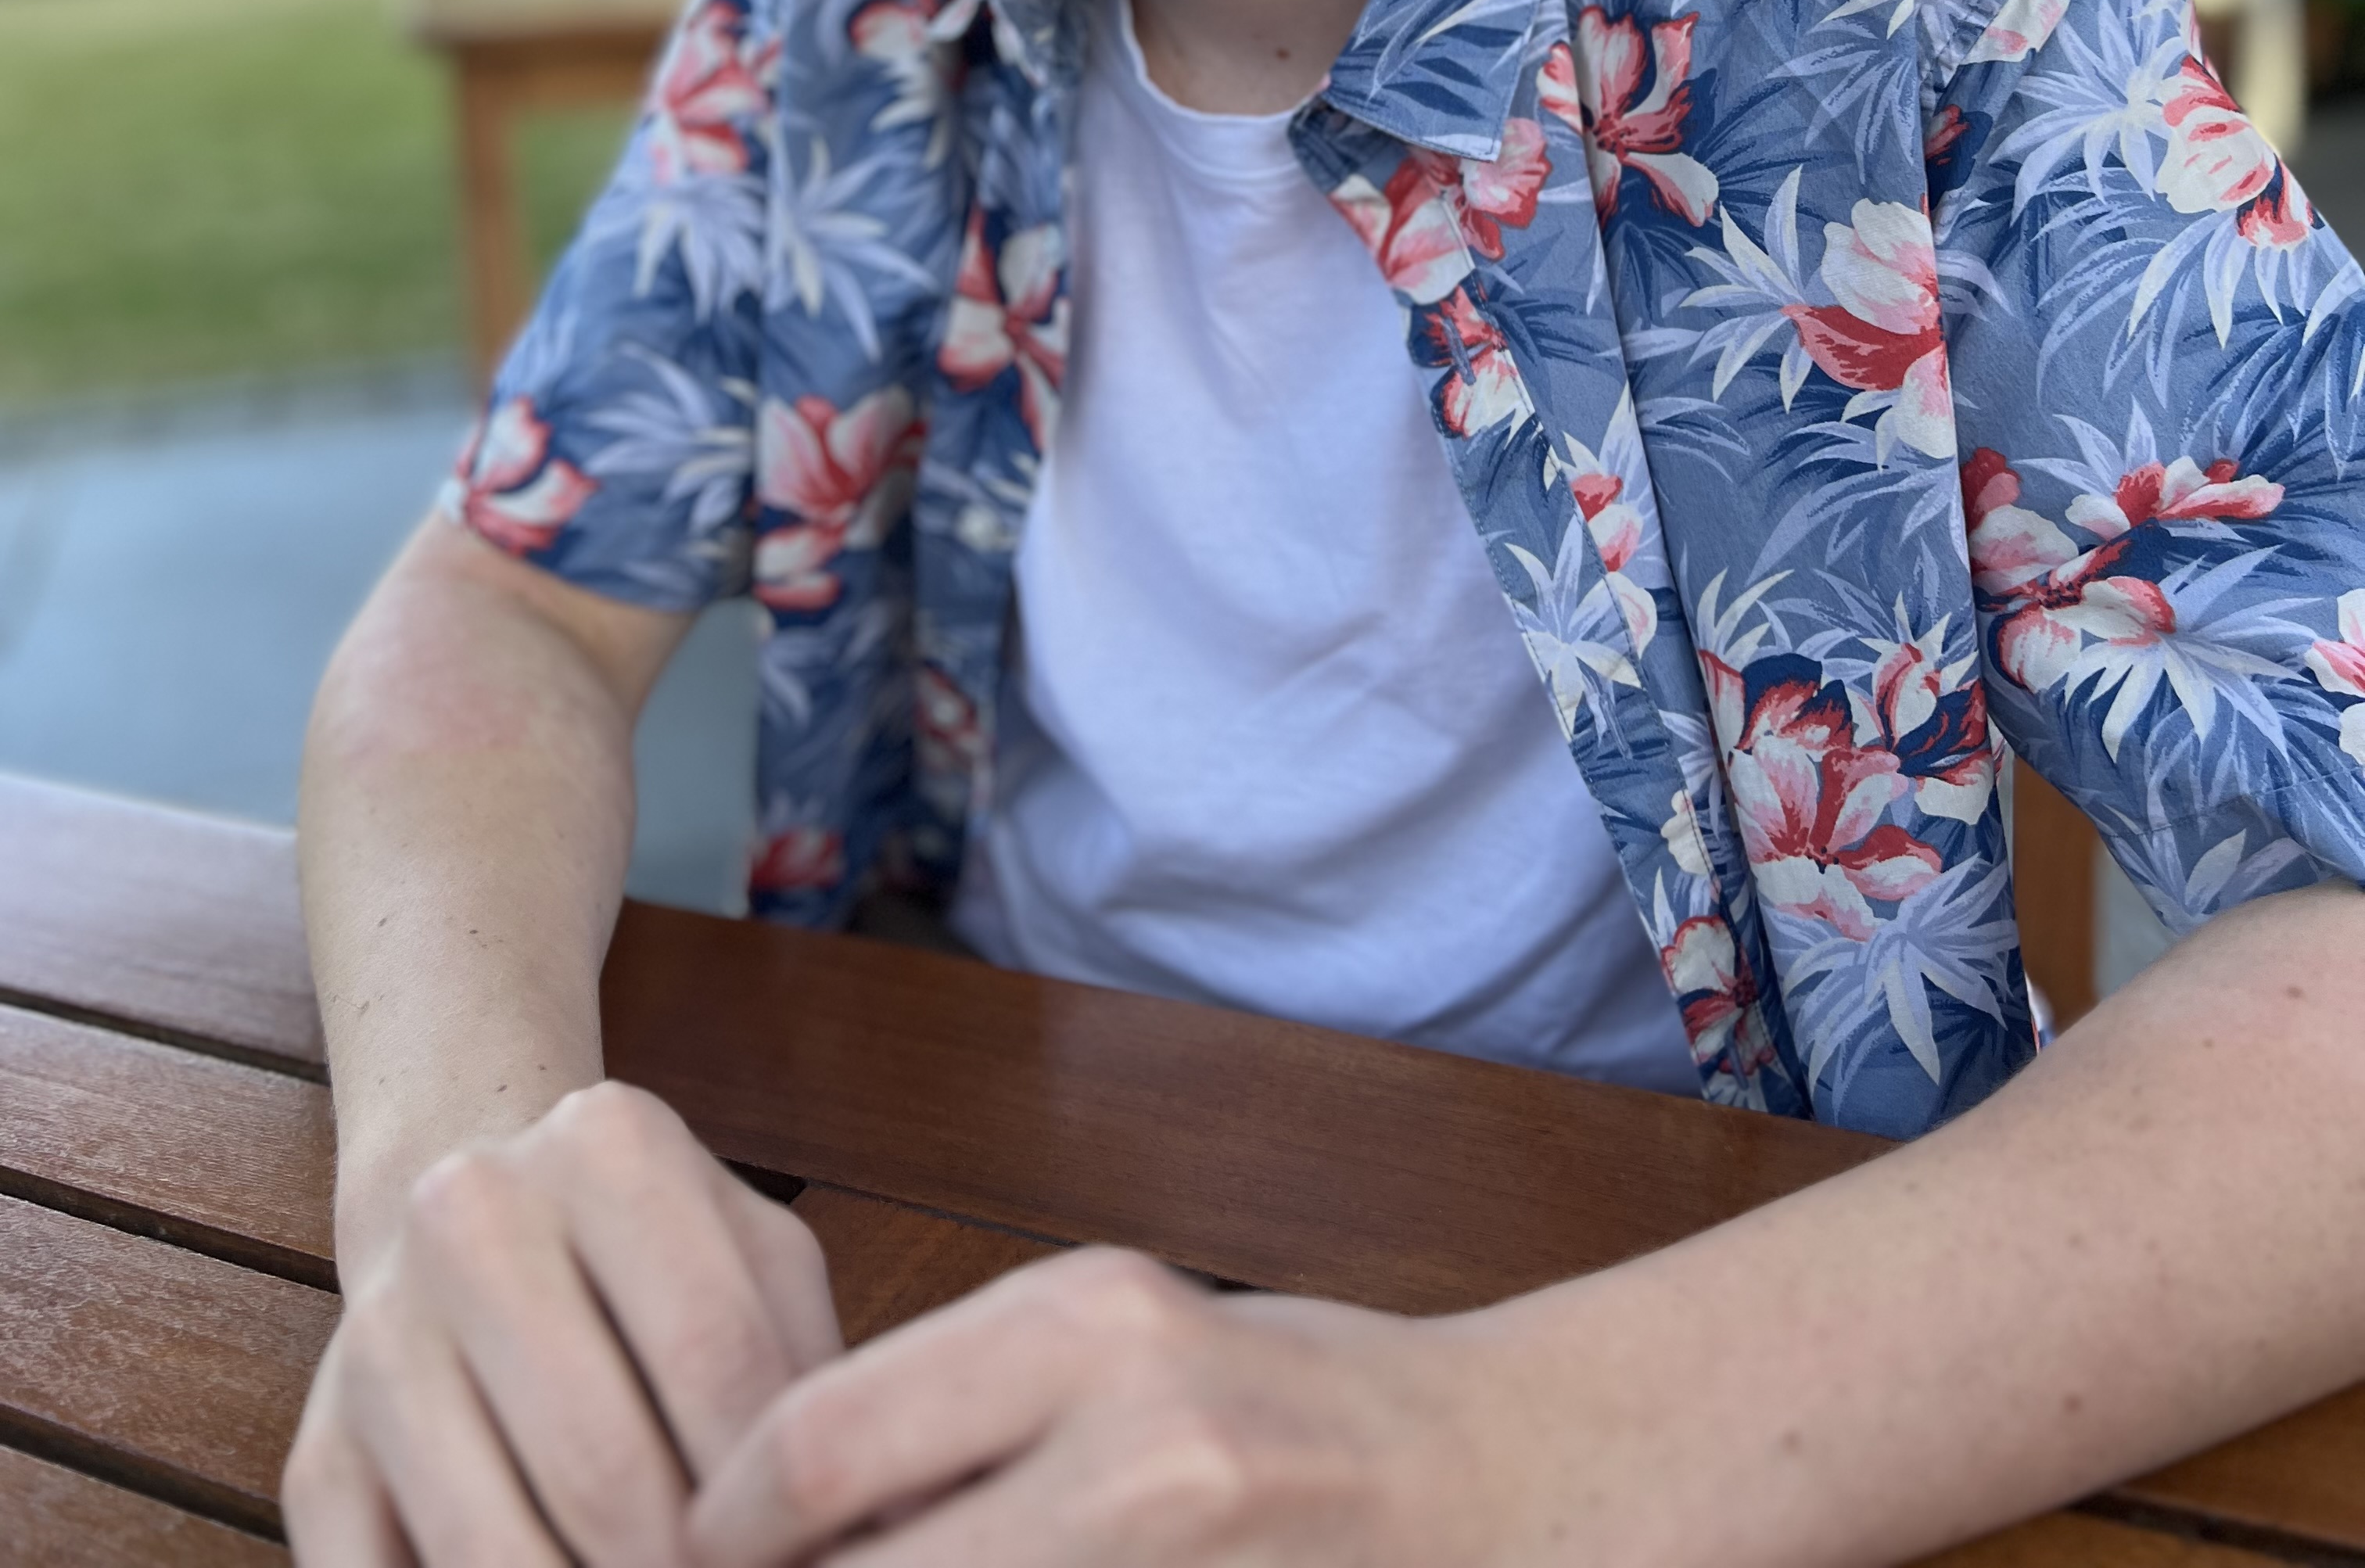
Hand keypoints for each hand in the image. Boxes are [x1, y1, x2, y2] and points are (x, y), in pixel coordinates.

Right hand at [285, 1080, 840, 1566]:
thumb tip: (860, 1534)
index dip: (776, 1500)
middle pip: (605, 1468)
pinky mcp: (314, 1458)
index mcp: (606, 1144)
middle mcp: (470, 1214)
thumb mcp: (758, 1261)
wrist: (473, 1213)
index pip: (718, 1357)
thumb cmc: (658, 1259)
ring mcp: (378, 1337)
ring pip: (490, 1550)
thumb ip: (809, 1371)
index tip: (810, 1561)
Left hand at [685, 1243, 1516, 1567]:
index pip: (821, 1442)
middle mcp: (1136, 1450)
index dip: (725, 1522)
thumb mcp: (1121, 1344)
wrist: (1505, 1487)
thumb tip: (777, 1499)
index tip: (693, 1548)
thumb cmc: (1294, 1401)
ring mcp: (1177, 1564)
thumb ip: (965, 1405)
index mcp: (1091, 1328)